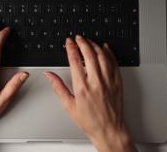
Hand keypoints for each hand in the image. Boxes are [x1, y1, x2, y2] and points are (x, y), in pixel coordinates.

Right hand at [45, 36, 136, 151]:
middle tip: (78, 38)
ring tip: (89, 41)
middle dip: (82, 42)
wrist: (108, 129)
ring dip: (95, 45)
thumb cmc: (89, 120)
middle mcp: (96, 82)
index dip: (71, 48)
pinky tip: (105, 48)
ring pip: (102, 56)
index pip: (75, 60)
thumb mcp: (69, 105)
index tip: (68, 42)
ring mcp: (108, 81)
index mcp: (82, 87)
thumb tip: (49, 75)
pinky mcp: (117, 82)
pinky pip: (114, 62)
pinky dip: (109, 52)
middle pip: (89, 54)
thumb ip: (58, 87)